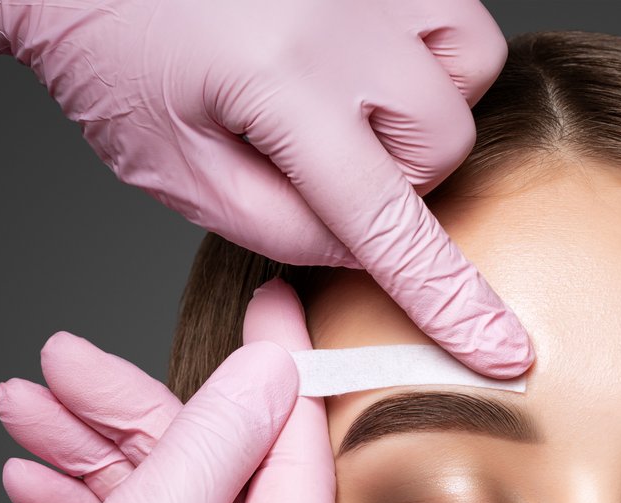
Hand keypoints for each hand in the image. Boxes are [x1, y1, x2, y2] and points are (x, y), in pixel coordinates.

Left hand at [0, 0, 532, 377]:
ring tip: (344, 104)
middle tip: (316, 160)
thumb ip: (280, 229)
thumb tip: (367, 250)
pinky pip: (455, 18)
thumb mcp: (178, 174)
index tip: (503, 351)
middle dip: (394, 175)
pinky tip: (368, 62)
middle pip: (442, 144)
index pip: (386, 219)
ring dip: (419, 110)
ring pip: (467, 74)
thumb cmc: (117, 62)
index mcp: (279, 83)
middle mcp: (343, 16)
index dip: (448, 298)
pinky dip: (430, 53)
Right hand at [0, 280, 332, 502]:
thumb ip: (214, 442)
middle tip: (71, 355)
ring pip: (157, 500)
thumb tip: (271, 370)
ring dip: (89, 446)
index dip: (278, 380)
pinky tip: (24, 466)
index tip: (270, 304)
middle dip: (137, 414)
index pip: (298, 472)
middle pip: (217, 479)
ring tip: (23, 397)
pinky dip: (77, 498)